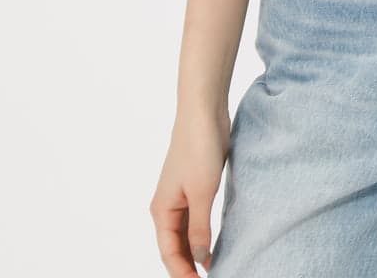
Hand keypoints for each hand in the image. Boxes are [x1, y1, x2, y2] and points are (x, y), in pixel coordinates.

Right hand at [150, 107, 229, 274]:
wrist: (204, 113)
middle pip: (175, 247)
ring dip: (195, 253)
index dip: (182, 273)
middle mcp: (167, 207)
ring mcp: (180, 197)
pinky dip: (202, 234)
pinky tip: (215, 244)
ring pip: (185, 235)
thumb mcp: (202, 192)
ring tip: (213, 268)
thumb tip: (199, 259)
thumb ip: (200, 228)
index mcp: (162, 210)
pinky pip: (195, 219)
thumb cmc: (199, 149)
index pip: (169, 253)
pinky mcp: (195, 186)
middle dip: (187, 267)